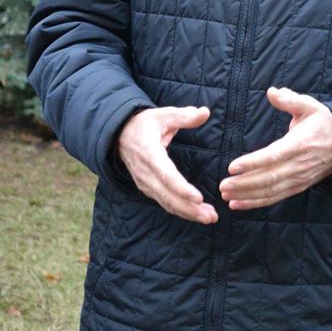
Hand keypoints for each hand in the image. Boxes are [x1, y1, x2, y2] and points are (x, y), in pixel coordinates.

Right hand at [117, 106, 217, 224]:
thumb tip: (205, 112)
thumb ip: (184, 116)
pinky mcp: (148, 188)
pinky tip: (197, 214)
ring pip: (166, 202)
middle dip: (189, 208)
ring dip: (187, 213)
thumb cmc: (145, 124)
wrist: (120, 135)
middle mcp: (145, 173)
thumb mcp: (163, 115)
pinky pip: (164, 202)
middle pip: (167, 195)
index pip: (165, 175)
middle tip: (211, 217)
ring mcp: (145, 183)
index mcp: (149, 153)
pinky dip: (181, 210)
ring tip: (209, 218)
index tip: (198, 198)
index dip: (181, 188)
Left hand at [219, 87, 331, 209]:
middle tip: (223, 184)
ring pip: (271, 191)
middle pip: (269, 178)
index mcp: (299, 144)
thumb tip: (272, 91)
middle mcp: (299, 165)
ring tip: (225, 195)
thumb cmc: (323, 122)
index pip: (273, 156)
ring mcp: (299, 178)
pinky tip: (238, 204)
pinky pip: (275, 197)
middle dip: (244, 183)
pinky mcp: (298, 186)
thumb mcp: (310, 106)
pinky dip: (256, 202)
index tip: (233, 166)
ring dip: (247, 195)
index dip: (253, 163)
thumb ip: (290, 100)